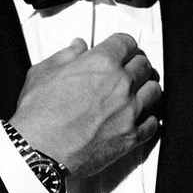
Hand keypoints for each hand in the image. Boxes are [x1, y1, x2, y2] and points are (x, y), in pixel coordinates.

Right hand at [9, 33, 161, 176]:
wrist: (40, 151)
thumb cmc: (38, 114)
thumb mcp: (43, 72)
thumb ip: (65, 55)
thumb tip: (77, 46)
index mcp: (101, 63)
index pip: (127, 42)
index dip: (123, 44)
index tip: (121, 49)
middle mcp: (121, 84)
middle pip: (143, 64)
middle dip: (135, 63)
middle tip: (128, 68)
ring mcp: (129, 111)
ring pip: (154, 91)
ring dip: (146, 88)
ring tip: (137, 91)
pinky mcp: (131, 136)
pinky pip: (153, 123)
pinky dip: (148, 118)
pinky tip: (138, 117)